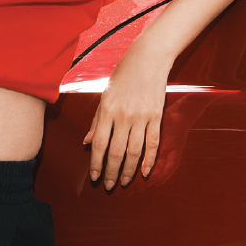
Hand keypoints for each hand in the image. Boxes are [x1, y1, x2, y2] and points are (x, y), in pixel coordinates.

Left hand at [83, 50, 170, 190]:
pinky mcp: (157, 116)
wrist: (148, 58)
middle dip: (112, 172)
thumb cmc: (124, 74)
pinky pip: (153, 143)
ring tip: (124, 182)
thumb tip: (88, 143)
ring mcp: (142, 117)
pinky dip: (150, 159)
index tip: (95, 177)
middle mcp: (124, 116)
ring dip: (128, 170)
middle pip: (116, 152)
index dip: (96, 164)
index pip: (100, 144)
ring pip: (134, 151)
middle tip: (109, 186)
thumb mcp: (104, 95)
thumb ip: (96, 121)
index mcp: (108, 110)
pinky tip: (144, 171)